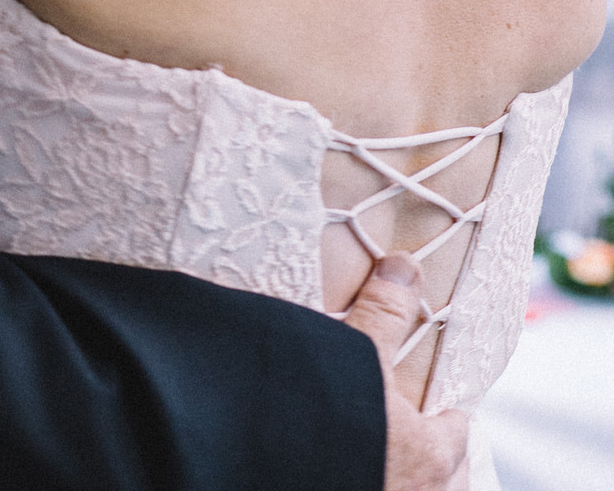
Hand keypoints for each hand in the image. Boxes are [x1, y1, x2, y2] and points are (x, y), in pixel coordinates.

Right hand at [345, 254, 468, 490]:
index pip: (456, 431)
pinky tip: (358, 472)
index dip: (446, 413)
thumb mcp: (357, 358)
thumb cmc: (330, 428)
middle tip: (412, 436)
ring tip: (388, 464)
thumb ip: (384, 316)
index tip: (437, 405)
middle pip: (450, 477)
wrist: (278, 475)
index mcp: (432, 454)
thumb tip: (406, 265)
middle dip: (436, 459)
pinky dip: (380, 483)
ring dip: (411, 481)